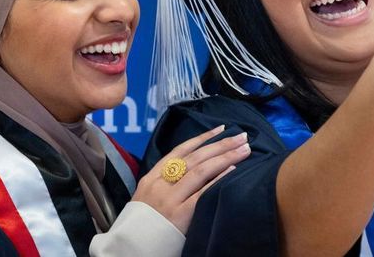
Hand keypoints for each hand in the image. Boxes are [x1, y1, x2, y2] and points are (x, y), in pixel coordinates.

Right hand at [132, 125, 250, 232]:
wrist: (129, 250)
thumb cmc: (141, 227)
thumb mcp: (146, 198)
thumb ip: (164, 184)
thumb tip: (189, 171)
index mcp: (151, 178)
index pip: (179, 151)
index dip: (202, 138)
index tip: (220, 129)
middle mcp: (160, 184)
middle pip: (195, 158)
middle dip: (220, 144)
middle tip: (242, 136)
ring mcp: (170, 199)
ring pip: (201, 171)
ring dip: (225, 157)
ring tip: (244, 149)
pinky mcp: (180, 215)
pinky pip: (202, 193)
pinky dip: (218, 179)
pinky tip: (233, 170)